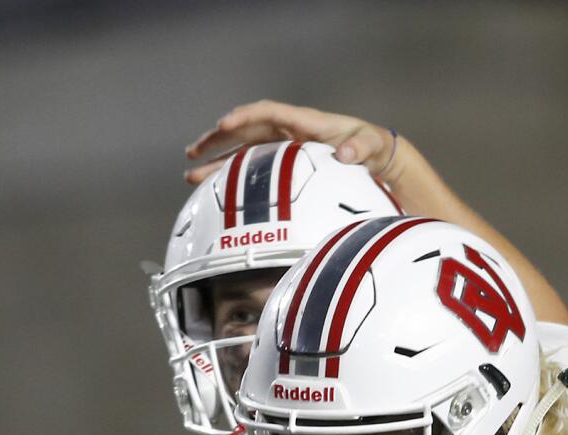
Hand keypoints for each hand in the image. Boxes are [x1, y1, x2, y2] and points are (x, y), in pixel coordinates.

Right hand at [185, 100, 399, 184]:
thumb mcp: (369, 145)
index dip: (245, 117)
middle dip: (217, 141)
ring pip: (243, 151)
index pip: (268, 113)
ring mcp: (284, 148)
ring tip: (192, 173)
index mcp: (305, 123)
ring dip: (217, 161)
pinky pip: (253, 168)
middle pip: (246, 131)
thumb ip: (359, 148)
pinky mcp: (285, 164)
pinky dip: (234, 176)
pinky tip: (215, 189)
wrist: (376, 158)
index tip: (224, 124)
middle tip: (194, 154)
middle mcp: (289, 132)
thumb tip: (344, 153)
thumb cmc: (371, 148)